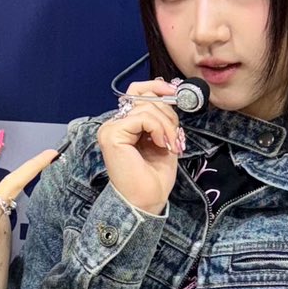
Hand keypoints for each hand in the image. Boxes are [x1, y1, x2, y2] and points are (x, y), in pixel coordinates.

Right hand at [97, 77, 182, 213]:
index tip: (177, 92)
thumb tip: (171, 96)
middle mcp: (114, 125)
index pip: (137, 92)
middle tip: (176, 136)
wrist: (146, 201)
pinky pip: (143, 117)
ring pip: (147, 107)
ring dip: (167, 126)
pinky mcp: (112, 134)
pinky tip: (162, 145)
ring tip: (171, 145)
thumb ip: (162, 119)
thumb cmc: (153, 178)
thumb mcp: (163, 140)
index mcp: (124, 125)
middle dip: (168, 113)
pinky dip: (160, 129)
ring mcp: (111, 129)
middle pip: (144, 96)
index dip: (157, 88)